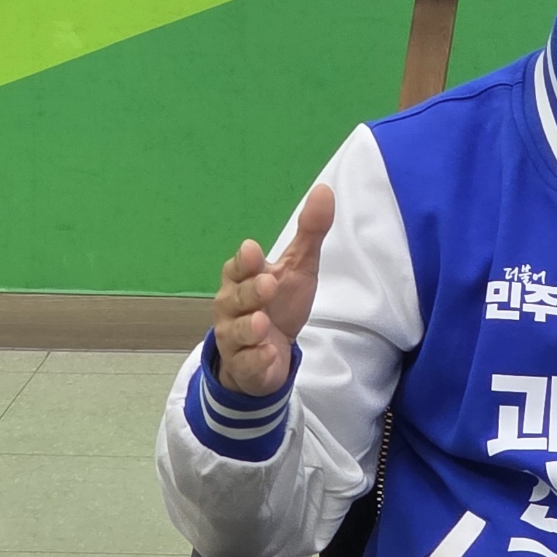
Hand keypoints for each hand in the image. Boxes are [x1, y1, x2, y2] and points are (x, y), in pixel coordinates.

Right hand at [211, 184, 334, 395]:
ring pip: (236, 333)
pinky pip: (247, 364)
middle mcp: (232, 307)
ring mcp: (236, 339)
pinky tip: (269, 354)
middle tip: (267, 284)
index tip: (253, 251)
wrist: (268, 355)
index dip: (244, 261)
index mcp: (242, 279)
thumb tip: (324, 190)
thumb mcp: (299, 267)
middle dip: (249, 292)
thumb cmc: (279, 304)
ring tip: (262, 323)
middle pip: (234, 298)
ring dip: (248, 328)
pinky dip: (257, 360)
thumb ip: (310, 232)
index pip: (238, 267)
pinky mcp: (245, 366)